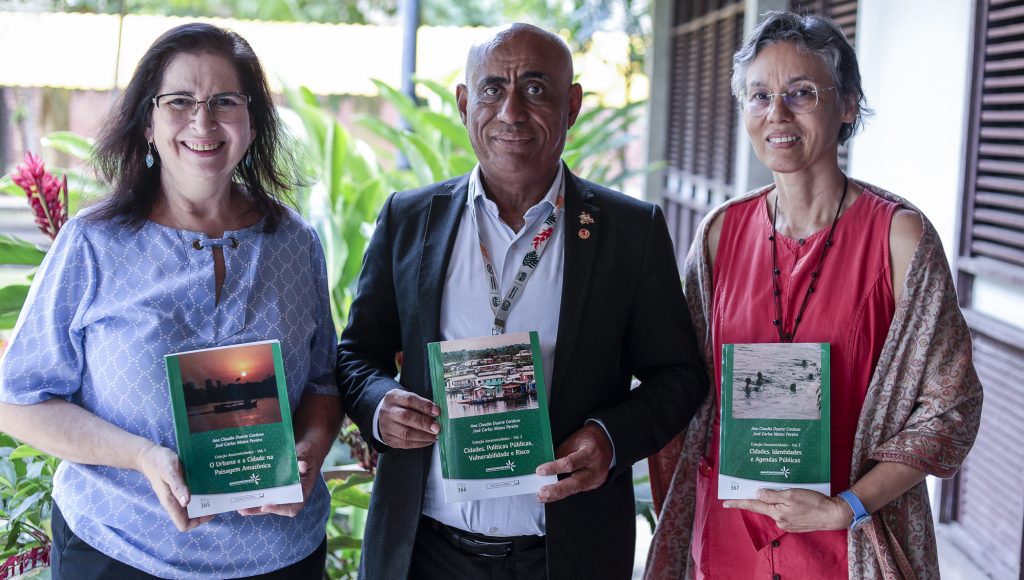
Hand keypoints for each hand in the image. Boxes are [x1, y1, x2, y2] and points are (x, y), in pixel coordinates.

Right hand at [136, 443, 212, 531]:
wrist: (150, 455)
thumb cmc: (159, 463)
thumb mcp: (170, 472)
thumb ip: (177, 487)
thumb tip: (186, 502)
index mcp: (171, 503)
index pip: (184, 524)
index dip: (197, 522)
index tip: (210, 512)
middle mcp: (175, 502)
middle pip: (191, 517)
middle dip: (205, 511)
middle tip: (218, 500)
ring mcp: (178, 495)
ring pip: (193, 506)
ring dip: (204, 501)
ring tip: (217, 491)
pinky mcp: (180, 487)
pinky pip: (192, 494)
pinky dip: (201, 492)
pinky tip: (209, 483)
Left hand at [238, 439, 321, 516]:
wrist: (306, 451)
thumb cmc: (308, 455)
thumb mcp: (308, 456)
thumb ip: (304, 461)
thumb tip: (301, 466)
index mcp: (302, 490)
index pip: (293, 506)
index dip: (279, 508)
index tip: (266, 505)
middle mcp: (291, 494)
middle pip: (275, 507)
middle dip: (259, 510)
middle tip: (244, 510)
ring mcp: (282, 492)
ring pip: (268, 504)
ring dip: (254, 507)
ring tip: (240, 508)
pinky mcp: (275, 487)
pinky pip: (265, 496)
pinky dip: (254, 499)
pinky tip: (242, 498)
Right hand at [377, 390, 439, 448]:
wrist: (384, 416)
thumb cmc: (401, 406)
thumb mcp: (408, 398)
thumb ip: (421, 404)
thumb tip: (436, 413)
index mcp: (393, 397)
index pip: (409, 400)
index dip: (424, 406)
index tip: (437, 412)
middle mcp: (387, 411)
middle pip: (406, 417)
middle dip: (424, 423)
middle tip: (437, 427)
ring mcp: (386, 427)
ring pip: (405, 433)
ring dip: (423, 435)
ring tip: (434, 435)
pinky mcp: (389, 439)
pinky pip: (405, 443)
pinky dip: (420, 443)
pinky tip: (428, 440)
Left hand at [535, 424, 612, 502]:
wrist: (608, 444)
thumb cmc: (590, 440)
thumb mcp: (575, 440)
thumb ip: (562, 453)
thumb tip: (547, 465)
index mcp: (590, 453)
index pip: (571, 463)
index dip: (554, 468)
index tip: (540, 470)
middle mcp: (595, 469)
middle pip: (575, 483)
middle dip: (557, 490)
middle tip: (542, 493)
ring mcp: (596, 479)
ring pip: (575, 489)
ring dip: (557, 494)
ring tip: (543, 496)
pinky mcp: (593, 485)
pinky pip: (577, 489)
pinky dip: (564, 492)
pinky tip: (552, 495)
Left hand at [723, 488, 851, 531]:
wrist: (834, 515)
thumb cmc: (814, 503)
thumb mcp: (791, 494)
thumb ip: (773, 495)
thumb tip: (758, 493)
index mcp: (776, 513)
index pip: (753, 505)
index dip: (739, 502)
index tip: (725, 502)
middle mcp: (779, 520)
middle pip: (764, 506)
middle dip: (759, 497)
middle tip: (751, 486)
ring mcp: (788, 523)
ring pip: (775, 508)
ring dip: (774, 499)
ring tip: (781, 489)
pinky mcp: (796, 523)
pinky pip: (784, 511)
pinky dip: (783, 504)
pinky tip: (791, 498)